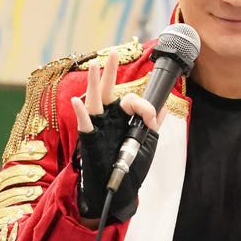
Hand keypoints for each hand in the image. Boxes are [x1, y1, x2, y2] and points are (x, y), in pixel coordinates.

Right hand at [71, 52, 163, 222]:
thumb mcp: (148, 144)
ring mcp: (99, 126)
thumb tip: (163, 108)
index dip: (144, 106)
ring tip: (94, 65)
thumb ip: (153, 125)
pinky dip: (80, 112)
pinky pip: (84, 122)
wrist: (120, 188)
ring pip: (94, 100)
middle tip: (113, 53)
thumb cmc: (132, 167)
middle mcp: (110, 118)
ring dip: (93, 83)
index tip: (151, 119)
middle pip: (108, 90)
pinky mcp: (90, 137)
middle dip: (110, 71)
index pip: (132, 100)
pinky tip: (77, 101)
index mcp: (124, 118)